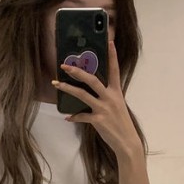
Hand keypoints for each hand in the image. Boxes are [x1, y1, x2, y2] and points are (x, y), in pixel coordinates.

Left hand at [52, 41, 142, 158]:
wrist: (127, 142)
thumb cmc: (121, 124)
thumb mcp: (118, 107)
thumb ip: (107, 97)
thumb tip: (93, 92)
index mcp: (116, 92)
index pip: (115, 70)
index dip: (112, 56)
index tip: (109, 41)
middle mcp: (110, 98)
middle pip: (92, 80)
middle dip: (78, 71)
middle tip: (65, 65)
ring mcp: (104, 109)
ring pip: (83, 95)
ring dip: (68, 88)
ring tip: (56, 84)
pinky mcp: (98, 120)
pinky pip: (82, 116)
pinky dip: (74, 117)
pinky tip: (67, 117)